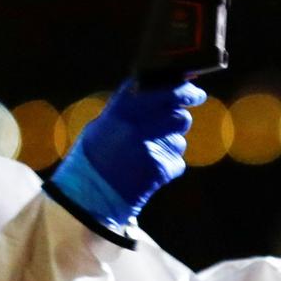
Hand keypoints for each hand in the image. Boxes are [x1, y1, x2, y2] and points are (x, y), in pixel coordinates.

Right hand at [49, 80, 205, 231]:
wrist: (87, 194)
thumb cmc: (95, 155)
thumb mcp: (104, 123)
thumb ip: (132, 109)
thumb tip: (166, 95)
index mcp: (121, 109)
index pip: (162, 88)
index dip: (180, 87)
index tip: (193, 89)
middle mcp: (137, 124)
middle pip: (179, 113)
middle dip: (185, 110)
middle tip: (191, 103)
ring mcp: (150, 146)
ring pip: (179, 139)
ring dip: (171, 142)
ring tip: (146, 152)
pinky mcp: (159, 168)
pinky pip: (177, 162)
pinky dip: (167, 166)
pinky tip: (147, 171)